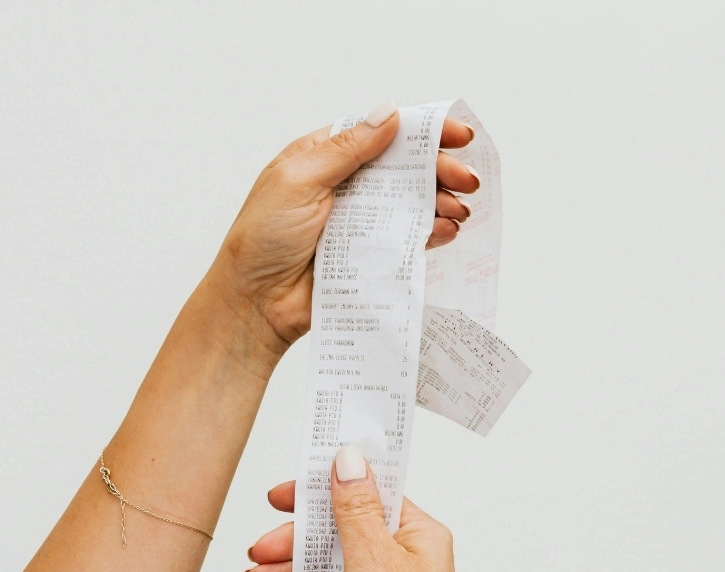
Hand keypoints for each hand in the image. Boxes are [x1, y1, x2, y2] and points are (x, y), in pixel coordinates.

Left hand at [211, 100, 478, 350]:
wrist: (256, 303)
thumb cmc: (262, 238)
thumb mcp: (299, 180)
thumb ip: (347, 149)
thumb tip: (389, 114)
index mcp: (325, 157)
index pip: (381, 133)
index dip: (421, 131)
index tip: (457, 135)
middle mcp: (348, 185)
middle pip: (405, 168)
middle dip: (440, 170)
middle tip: (468, 180)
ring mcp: (361, 221)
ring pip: (413, 203)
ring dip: (442, 202)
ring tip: (460, 210)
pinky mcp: (372, 254)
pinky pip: (410, 239)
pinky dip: (432, 233)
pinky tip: (446, 230)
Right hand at [246, 445, 460, 571]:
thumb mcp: (372, 557)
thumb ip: (355, 507)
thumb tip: (349, 459)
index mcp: (420, 533)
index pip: (369, 493)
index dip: (326, 488)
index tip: (288, 492)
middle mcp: (409, 559)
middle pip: (343, 531)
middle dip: (298, 539)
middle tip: (263, 546)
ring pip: (332, 565)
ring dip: (292, 568)